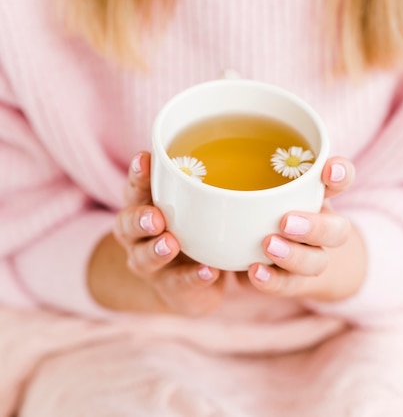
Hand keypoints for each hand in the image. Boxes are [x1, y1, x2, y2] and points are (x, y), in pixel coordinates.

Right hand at [88, 151, 224, 315]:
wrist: (181, 283)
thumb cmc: (188, 229)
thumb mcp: (189, 204)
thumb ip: (201, 183)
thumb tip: (243, 147)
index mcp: (143, 206)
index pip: (135, 187)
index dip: (138, 174)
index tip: (144, 157)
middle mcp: (138, 236)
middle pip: (128, 224)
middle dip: (139, 217)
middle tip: (154, 215)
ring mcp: (150, 265)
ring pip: (144, 258)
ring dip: (156, 250)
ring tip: (171, 243)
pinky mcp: (170, 288)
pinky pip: (178, 283)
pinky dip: (193, 277)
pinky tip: (209, 271)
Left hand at [247, 157, 366, 302]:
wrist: (276, 251)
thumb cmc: (264, 202)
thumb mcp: (260, 182)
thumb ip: (244, 168)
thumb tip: (202, 165)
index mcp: (318, 193)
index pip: (342, 179)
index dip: (341, 173)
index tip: (328, 169)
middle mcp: (322, 226)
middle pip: (337, 229)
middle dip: (316, 226)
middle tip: (286, 221)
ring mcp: (311, 256)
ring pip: (317, 261)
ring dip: (295, 256)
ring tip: (268, 246)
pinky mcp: (294, 282)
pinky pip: (289, 284)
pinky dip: (273, 280)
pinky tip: (255, 272)